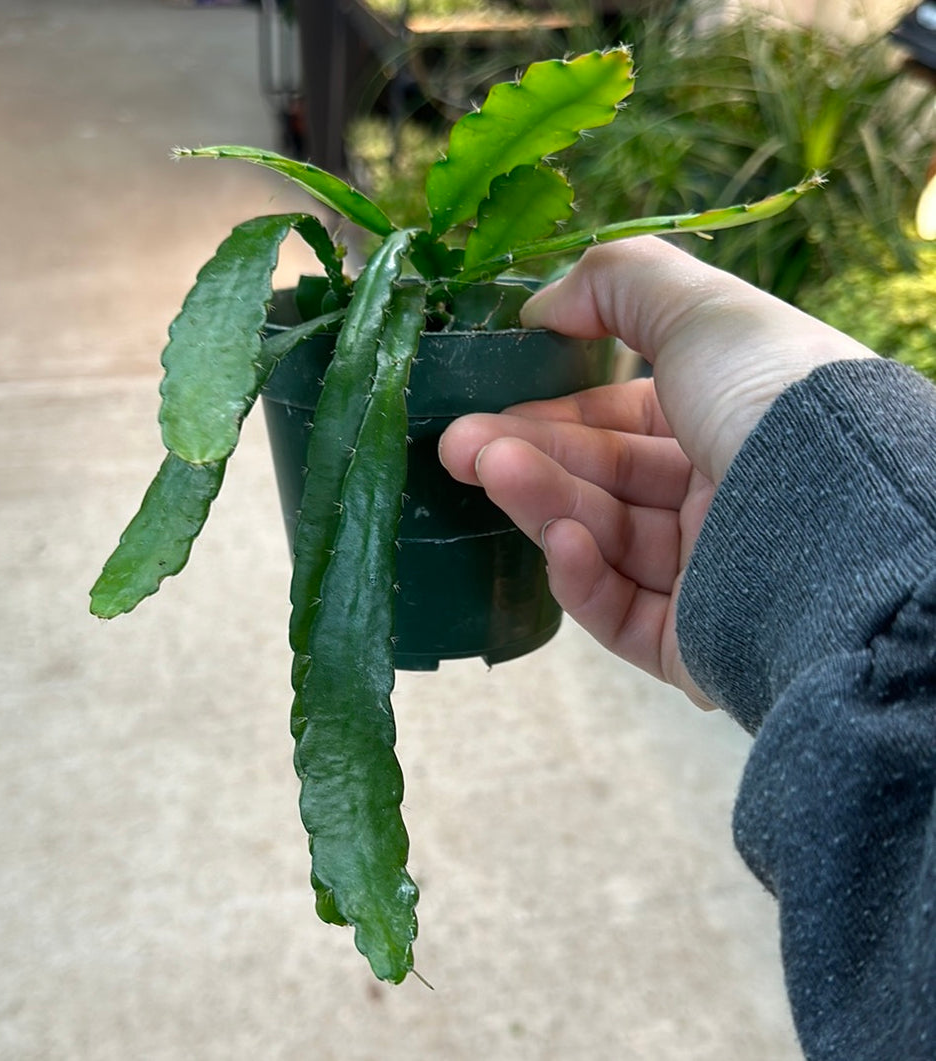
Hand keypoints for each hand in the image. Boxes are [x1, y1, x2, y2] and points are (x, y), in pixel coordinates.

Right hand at [439, 237, 875, 707]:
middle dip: (527, 455)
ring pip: (601, 541)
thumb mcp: (701, 309)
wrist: (846, 524)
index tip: (487, 403)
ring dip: (540, 503)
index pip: (622, 421)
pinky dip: (580, 576)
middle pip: (601, 481)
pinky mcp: (692, 647)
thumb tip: (540, 305)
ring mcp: (708, 576)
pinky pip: (621, 613)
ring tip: (487, 472)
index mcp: (730, 424)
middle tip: (457, 446)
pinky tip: (559, 538)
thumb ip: (618, 282)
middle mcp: (722, 499)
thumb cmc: (776, 401)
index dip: (554, 410)